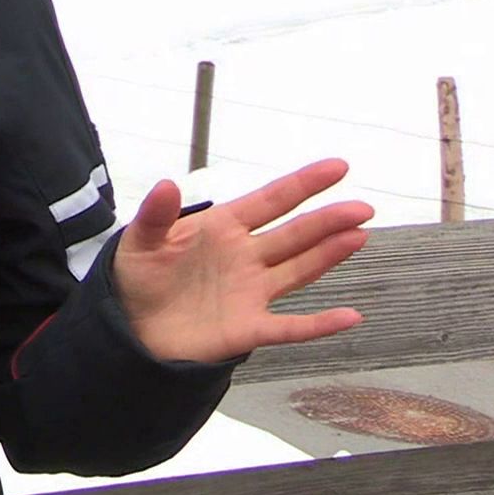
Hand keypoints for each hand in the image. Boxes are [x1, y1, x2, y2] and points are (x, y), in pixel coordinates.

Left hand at [112, 158, 373, 363]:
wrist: (131, 326)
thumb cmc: (140, 277)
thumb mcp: (141, 241)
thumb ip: (156, 214)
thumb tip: (167, 183)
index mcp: (223, 227)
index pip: (269, 200)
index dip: (303, 184)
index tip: (338, 167)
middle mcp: (245, 256)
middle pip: (294, 234)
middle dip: (327, 220)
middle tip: (362, 207)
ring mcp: (251, 291)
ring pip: (299, 269)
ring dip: (329, 255)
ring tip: (358, 236)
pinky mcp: (249, 327)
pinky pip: (290, 327)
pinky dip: (319, 324)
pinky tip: (348, 317)